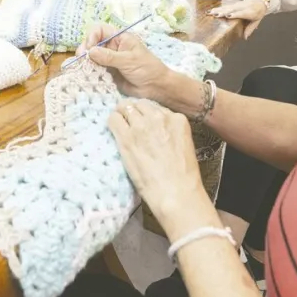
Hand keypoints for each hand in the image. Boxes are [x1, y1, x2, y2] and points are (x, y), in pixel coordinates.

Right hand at [78, 24, 170, 100]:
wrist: (155, 87)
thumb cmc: (147, 68)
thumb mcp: (129, 60)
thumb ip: (109, 56)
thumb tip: (90, 51)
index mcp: (119, 38)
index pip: (100, 30)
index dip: (92, 36)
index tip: (90, 47)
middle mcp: (111, 47)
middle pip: (92, 43)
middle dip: (85, 49)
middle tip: (81, 58)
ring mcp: (108, 60)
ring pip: (91, 57)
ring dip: (84, 61)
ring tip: (82, 68)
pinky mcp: (107, 72)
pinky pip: (94, 69)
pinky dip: (88, 71)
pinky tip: (85, 74)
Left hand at [108, 99, 212, 230]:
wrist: (176, 191)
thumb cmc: (182, 175)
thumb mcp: (184, 145)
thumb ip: (170, 132)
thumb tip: (156, 131)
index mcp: (177, 119)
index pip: (155, 108)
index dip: (147, 115)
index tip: (143, 123)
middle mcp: (158, 118)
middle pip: (139, 105)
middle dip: (133, 111)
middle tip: (128, 122)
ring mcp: (141, 126)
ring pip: (125, 107)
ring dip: (121, 114)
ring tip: (119, 124)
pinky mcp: (127, 137)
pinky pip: (114, 119)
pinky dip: (112, 122)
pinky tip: (113, 129)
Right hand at [209, 0, 266, 38]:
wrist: (258, 1)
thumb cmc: (257, 13)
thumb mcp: (256, 21)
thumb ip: (250, 29)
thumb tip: (245, 37)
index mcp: (249, 12)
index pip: (241, 13)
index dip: (235, 14)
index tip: (228, 15)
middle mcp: (242, 7)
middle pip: (231, 10)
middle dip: (223, 12)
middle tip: (215, 15)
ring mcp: (237, 5)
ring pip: (227, 7)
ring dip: (218, 10)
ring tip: (210, 12)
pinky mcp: (233, 4)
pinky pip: (225, 6)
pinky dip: (217, 8)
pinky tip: (211, 10)